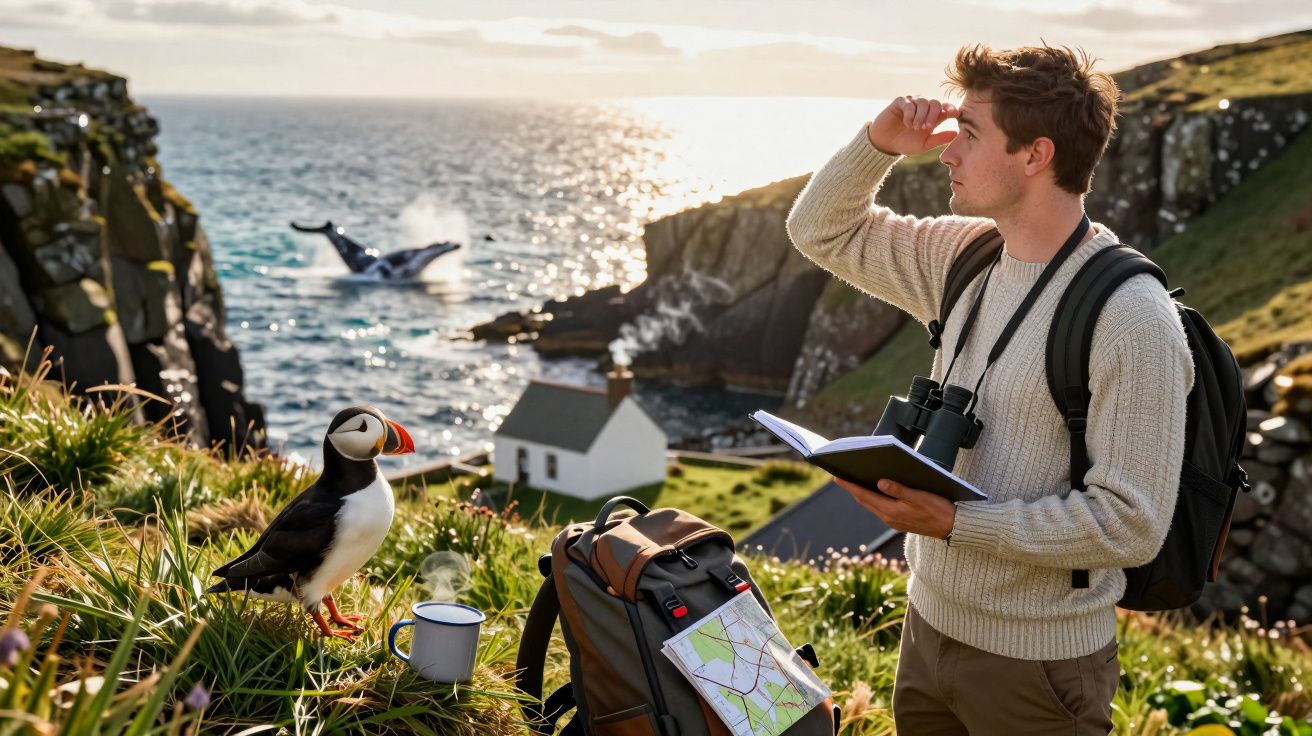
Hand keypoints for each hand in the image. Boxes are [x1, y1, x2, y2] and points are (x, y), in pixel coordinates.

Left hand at [834, 477, 956, 539]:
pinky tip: (874, 491)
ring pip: (872, 505)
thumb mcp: (919, 496)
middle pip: (865, 501)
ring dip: (862, 494)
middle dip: (852, 489)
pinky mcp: (899, 521)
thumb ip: (898, 490)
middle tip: (841, 476)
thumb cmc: (937, 510)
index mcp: (891, 511)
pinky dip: (873, 499)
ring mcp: (893, 521)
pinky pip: (880, 508)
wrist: (951, 528)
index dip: (850, 486)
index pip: (864, 496)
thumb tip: (880, 482)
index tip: (837, 477)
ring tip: (853, 482)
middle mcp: (889, 518)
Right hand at [867, 96, 959, 156]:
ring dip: (921, 116)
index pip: (946, 106)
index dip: (951, 108)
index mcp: (933, 116)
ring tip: (915, 128)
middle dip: (933, 115)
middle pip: (935, 102)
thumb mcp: (925, 144)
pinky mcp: (900, 102)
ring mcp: (912, 103)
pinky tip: (907, 124)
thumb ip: (940, 138)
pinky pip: (909, 103)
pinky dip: (910, 114)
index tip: (955, 114)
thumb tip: (956, 133)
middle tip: (926, 129)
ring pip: (923, 102)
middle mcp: (924, 107)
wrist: (885, 144)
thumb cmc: (905, 144)